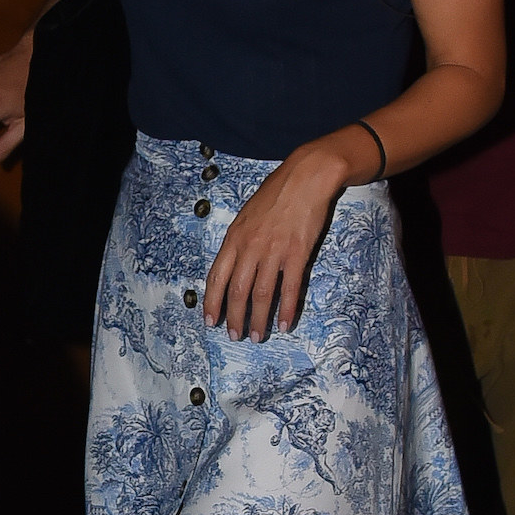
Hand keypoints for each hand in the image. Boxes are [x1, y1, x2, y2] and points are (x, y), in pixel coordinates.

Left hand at [204, 139, 353, 339]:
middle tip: (234, 336)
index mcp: (234, 238)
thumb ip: (239, 241)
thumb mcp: (246, 216)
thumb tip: (233, 265)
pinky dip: (286, 309)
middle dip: (233, 318)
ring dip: (258, 319)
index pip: (216, 277)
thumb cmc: (276, 194)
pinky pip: (289, 288)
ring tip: (257, 337)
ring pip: (261, 294)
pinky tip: (284, 324)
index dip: (212, 302)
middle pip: (237, 291)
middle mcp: (250, 247)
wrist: (305, 176)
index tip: (210, 321)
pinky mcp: (297, 253)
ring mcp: (274, 251)